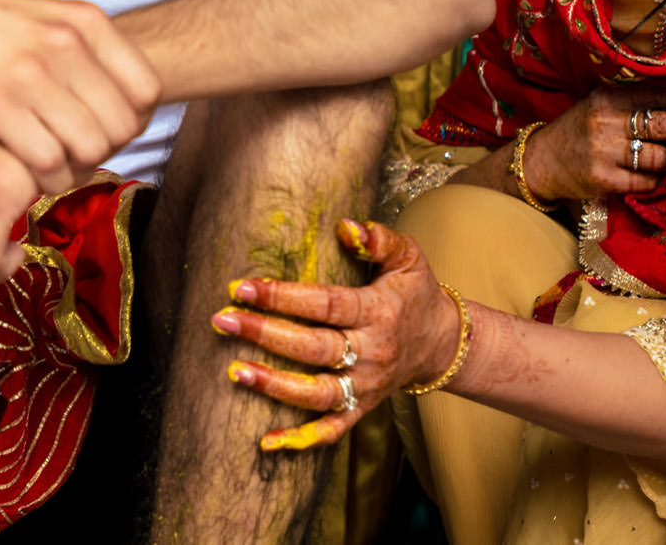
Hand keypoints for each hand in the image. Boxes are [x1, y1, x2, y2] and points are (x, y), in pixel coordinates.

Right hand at [0, 0, 161, 192]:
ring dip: (73, 168)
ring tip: (49, 164)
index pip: (147, 92)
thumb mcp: (45, 19)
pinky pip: (48, 163)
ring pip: (91, 149)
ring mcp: (32, 73)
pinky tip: (23, 168)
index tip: (99, 130)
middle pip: (124, 128)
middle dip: (104, 152)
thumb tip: (127, 105)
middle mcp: (67, 42)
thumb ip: (87, 53)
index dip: (131, 123)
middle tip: (71, 154)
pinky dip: (42, 177)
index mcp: (85, 20)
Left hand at [214, 220, 461, 450]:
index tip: (243, 287)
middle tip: (223, 321)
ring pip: (318, 393)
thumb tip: (346, 226)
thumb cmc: (415, 293)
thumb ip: (380, 239)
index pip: (326, 305)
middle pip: (315, 348)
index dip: (284, 297)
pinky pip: (332, 429)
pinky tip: (266, 440)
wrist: (441, 343)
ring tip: (234, 371)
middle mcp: (372, 353)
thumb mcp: (408, 257)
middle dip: (266, 334)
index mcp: (380, 312)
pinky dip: (302, 439)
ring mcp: (367, 386)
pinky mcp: (363, 408)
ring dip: (274, 386)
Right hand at [522, 78, 665, 201]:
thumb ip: (641, 103)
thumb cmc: (584, 130)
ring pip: (661, 157)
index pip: (661, 91)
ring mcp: (603, 149)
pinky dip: (649, 181)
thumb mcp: (606, 106)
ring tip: (652, 159)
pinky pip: (646, 182)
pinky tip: (634, 175)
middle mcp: (607, 119)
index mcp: (611, 96)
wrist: (542, 160)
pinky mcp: (602, 178)